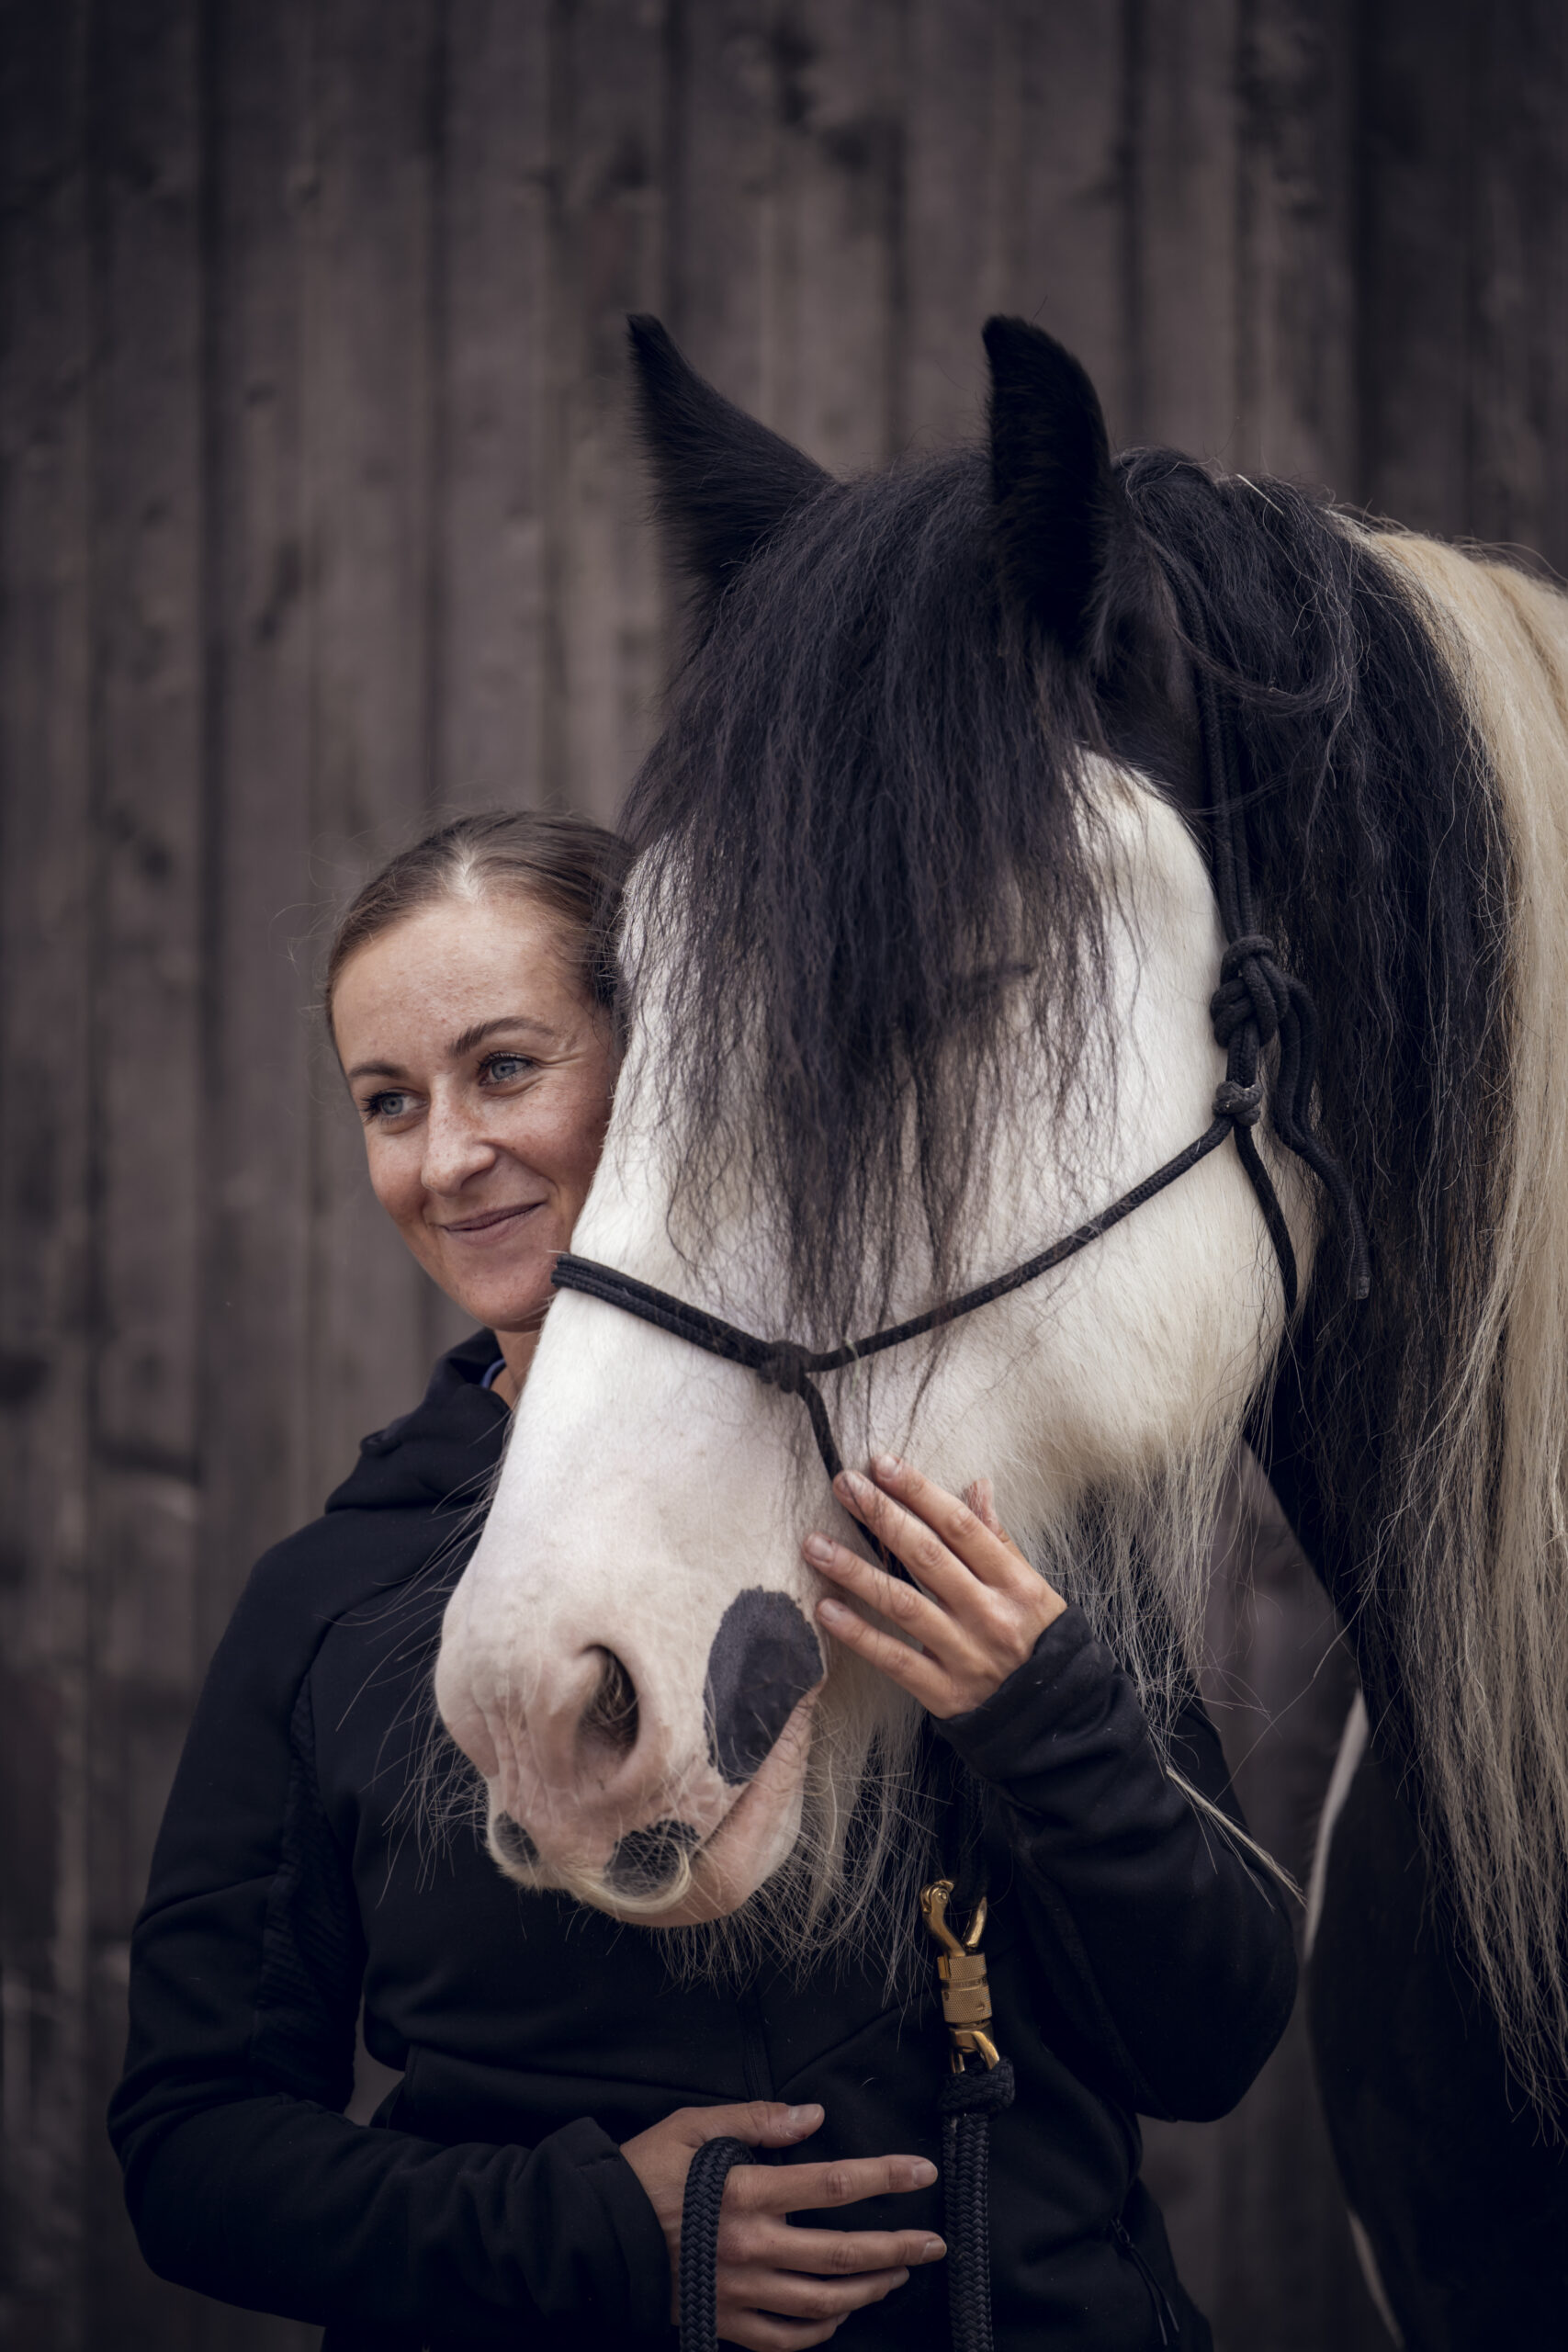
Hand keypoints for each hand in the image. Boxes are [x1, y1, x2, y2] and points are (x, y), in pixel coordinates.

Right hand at [619, 2098, 943, 2348]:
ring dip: (869, 2289)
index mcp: (747, 2191)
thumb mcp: (692, 2125)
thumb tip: (812, 2117)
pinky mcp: (726, 2322)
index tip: (922, 2173)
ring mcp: (741, 2291)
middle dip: (897, 2248)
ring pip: (823, 2301)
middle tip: (935, 2244)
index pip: (835, 2184)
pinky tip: (842, 2314)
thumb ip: (755, 2118)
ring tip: (899, 2276)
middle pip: (842, 2253)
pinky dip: (822, 2332)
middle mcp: (752, 2245)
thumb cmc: (642, 2171)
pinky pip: (787, 2339)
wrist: (593, 2235)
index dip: (885, 2177)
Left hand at [804, 1457, 1066, 1716]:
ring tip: (814, 1544)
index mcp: (1014, 1583)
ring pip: (903, 1604)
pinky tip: (825, 1609)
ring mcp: (965, 1655)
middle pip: (927, 1556)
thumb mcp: (1035, 1589)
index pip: (960, 1527)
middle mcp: (989, 1614)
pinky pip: (895, 1659)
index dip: (920, 1492)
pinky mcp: (944, 1693)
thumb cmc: (1042, 1645)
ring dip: (855, 1571)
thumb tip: (978, 1486)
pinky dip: (858, 1634)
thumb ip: (999, 1540)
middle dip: (882, 1516)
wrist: (1058, 1723)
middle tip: (844, 1485)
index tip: (883, 1464)